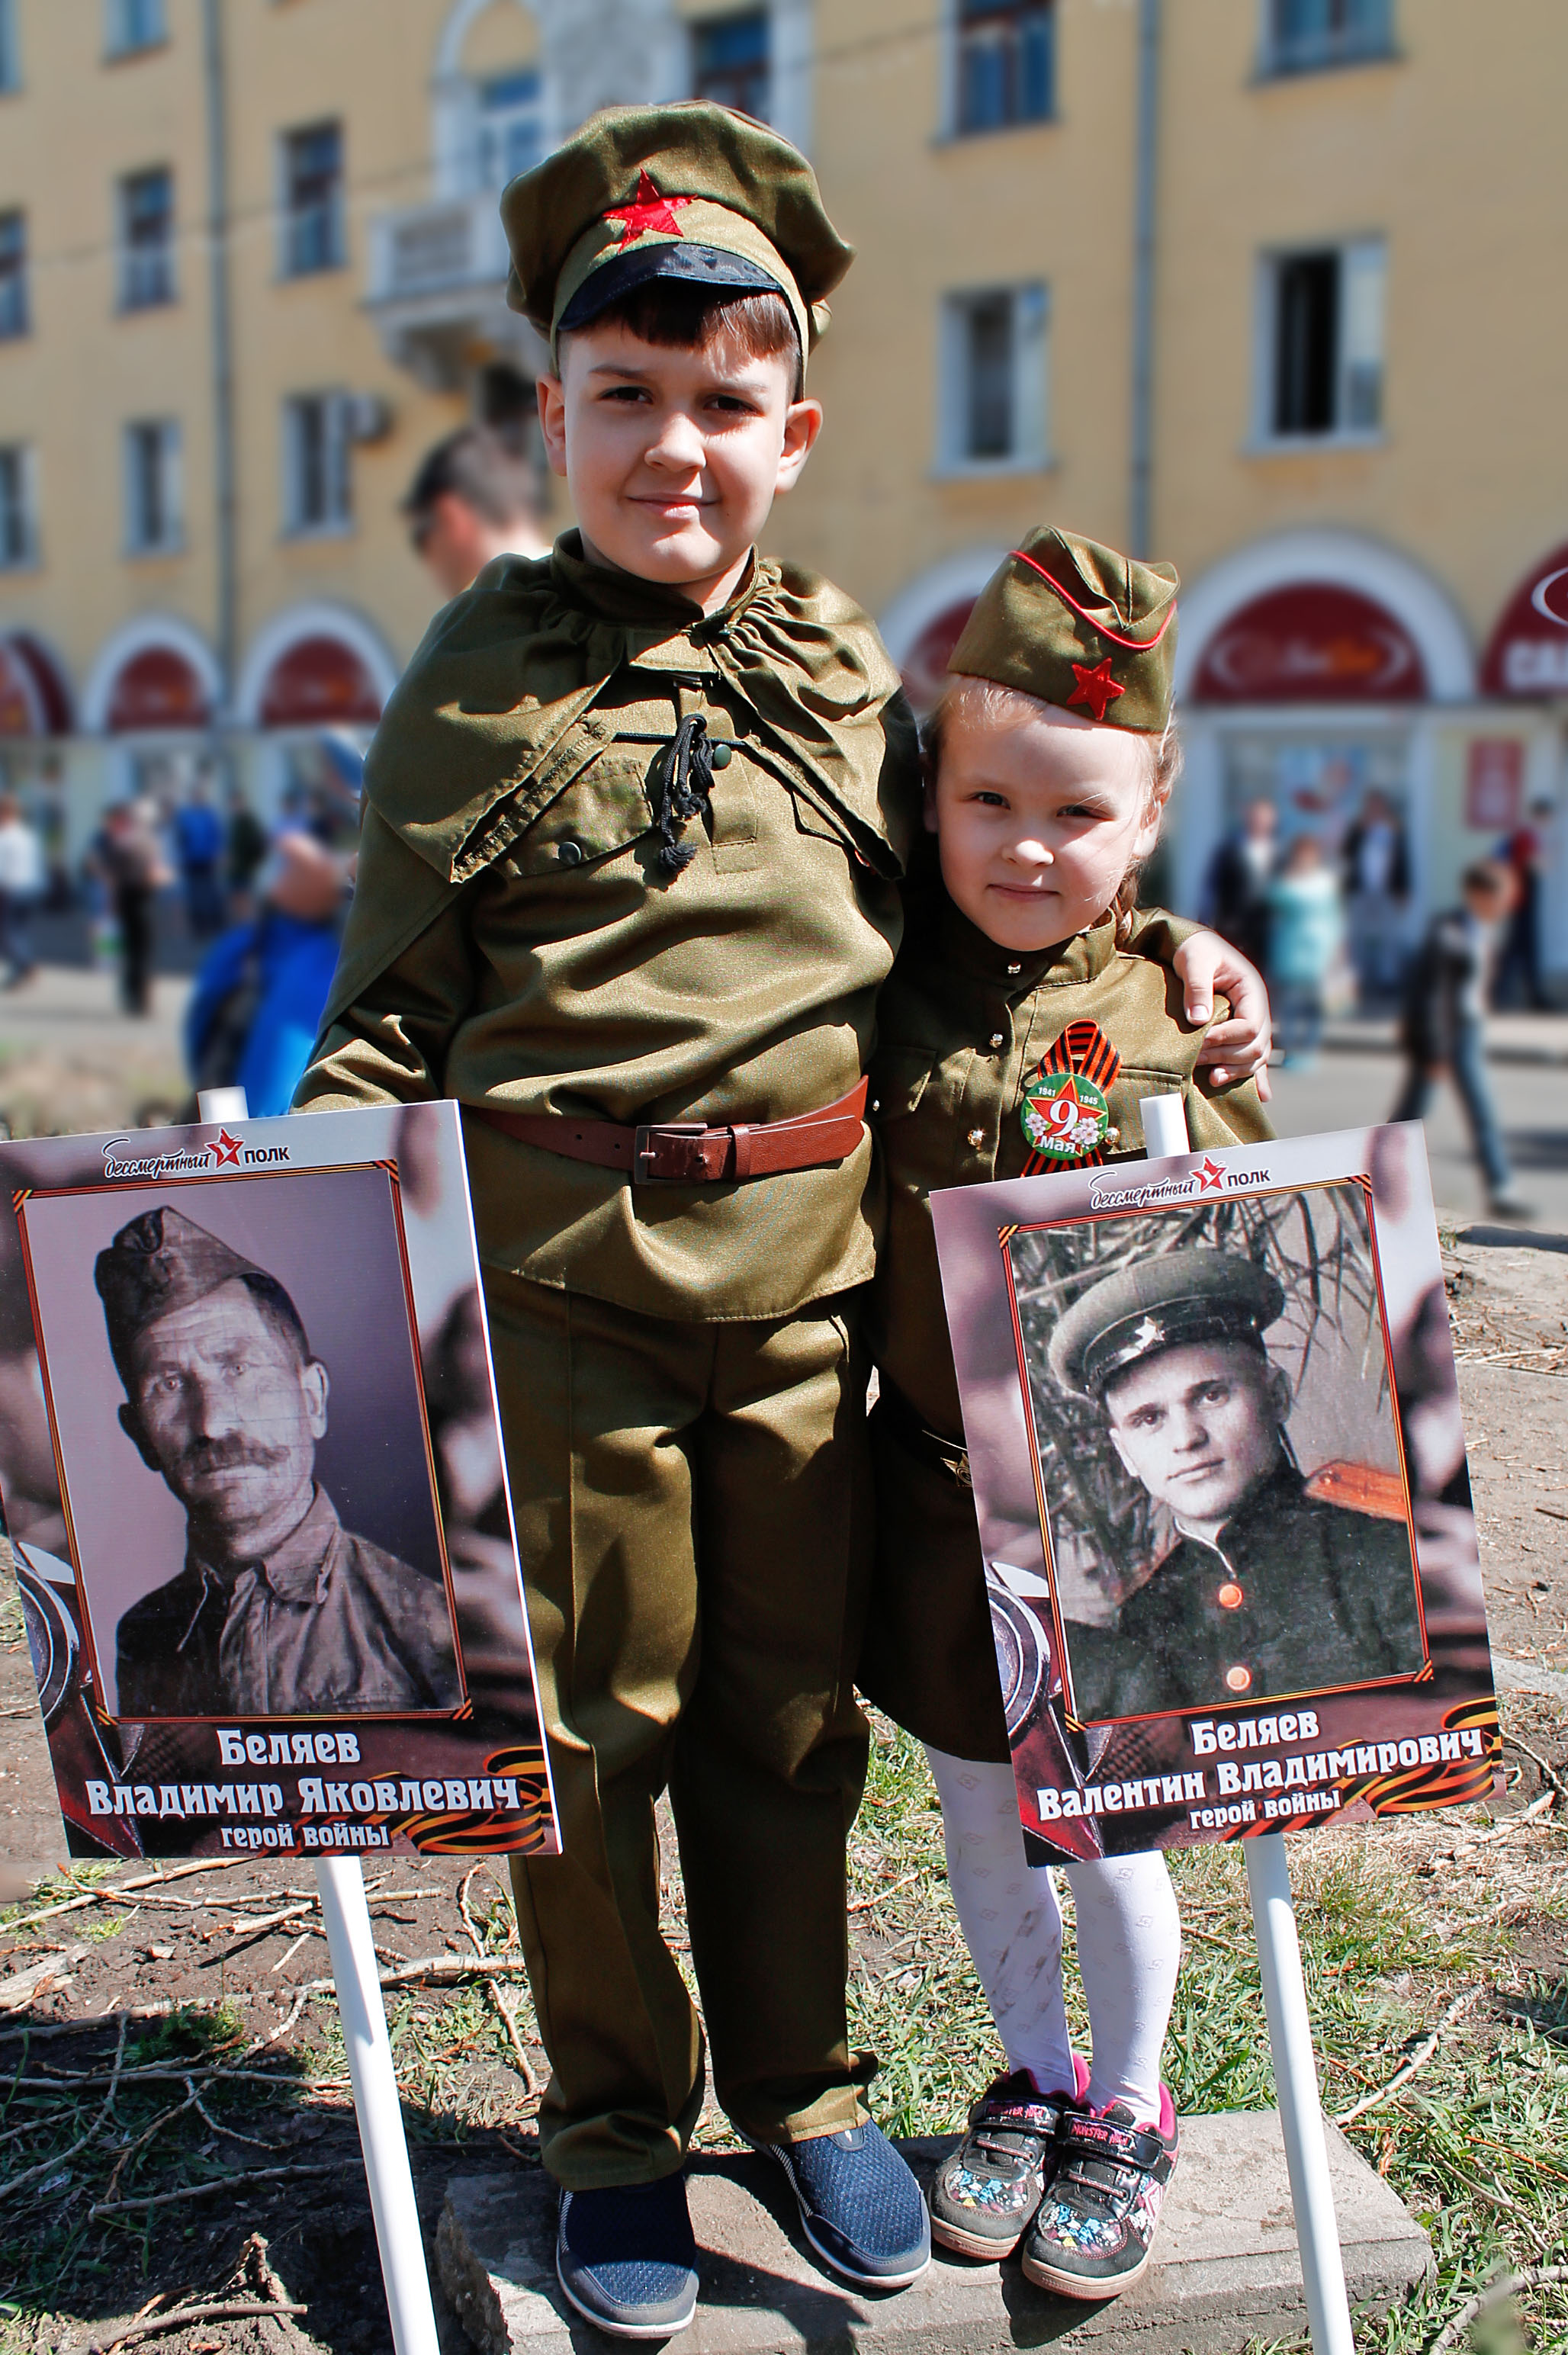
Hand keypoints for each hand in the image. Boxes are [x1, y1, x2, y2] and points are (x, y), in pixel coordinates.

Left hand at [1172, 933, 1272, 1100]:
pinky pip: (1256, 1059)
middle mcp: (1257, 1009)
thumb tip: (1199, 1020)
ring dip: (1237, 1070)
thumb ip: (1197, 987)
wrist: (1194, 947)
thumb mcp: (1194, 961)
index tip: (1200, 1040)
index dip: (1227, 1037)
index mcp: (1251, 990)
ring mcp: (1252, 1022)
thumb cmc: (1195, 950)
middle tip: (1197, 1059)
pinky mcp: (1241, 1033)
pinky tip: (1261, 1096)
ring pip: (1256, 1057)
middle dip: (1228, 1057)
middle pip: (1256, 1046)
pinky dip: (1257, 1077)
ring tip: (1212, 1078)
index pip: (1250, 1025)